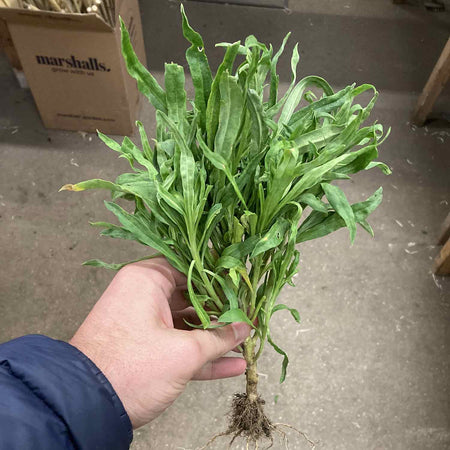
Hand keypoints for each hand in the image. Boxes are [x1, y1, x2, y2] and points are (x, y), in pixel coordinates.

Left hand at [69, 258, 250, 428]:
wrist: (85, 408)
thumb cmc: (131, 367)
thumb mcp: (184, 352)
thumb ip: (220, 338)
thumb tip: (245, 328)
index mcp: (147, 280)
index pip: (191, 265)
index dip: (220, 274)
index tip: (243, 281)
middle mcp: (144, 295)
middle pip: (192, 295)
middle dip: (223, 309)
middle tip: (250, 313)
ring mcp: (145, 323)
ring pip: (188, 322)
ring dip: (216, 335)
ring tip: (246, 340)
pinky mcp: (146, 348)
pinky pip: (180, 344)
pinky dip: (202, 354)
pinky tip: (232, 364)